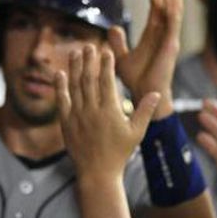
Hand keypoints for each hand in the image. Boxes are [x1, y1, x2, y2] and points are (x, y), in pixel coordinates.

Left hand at [57, 44, 160, 181]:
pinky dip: (60, 86)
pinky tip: (60, 73)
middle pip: (88, 79)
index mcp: (110, 110)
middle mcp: (91, 111)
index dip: (105, 64)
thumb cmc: (120, 153)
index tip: (106, 51)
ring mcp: (77, 116)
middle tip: (89, 45)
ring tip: (76, 52)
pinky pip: (62, 101)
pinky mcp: (66, 123)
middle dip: (89, 60)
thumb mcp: (136, 132)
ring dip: (75, 68)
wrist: (97, 172)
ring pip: (75, 86)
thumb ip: (145, 111)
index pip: (106, 81)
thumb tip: (156, 92)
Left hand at [111, 0, 182, 118]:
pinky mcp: (170, 45)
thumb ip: (118, 43)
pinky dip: (173, 7)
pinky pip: (173, 22)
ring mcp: (169, 38)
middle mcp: (164, 34)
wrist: (143, 94)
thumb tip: (112, 28)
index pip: (157, 7)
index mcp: (154, 34)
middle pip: (167, 4)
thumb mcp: (122, 58)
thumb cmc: (135, 80)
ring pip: (172, 9)